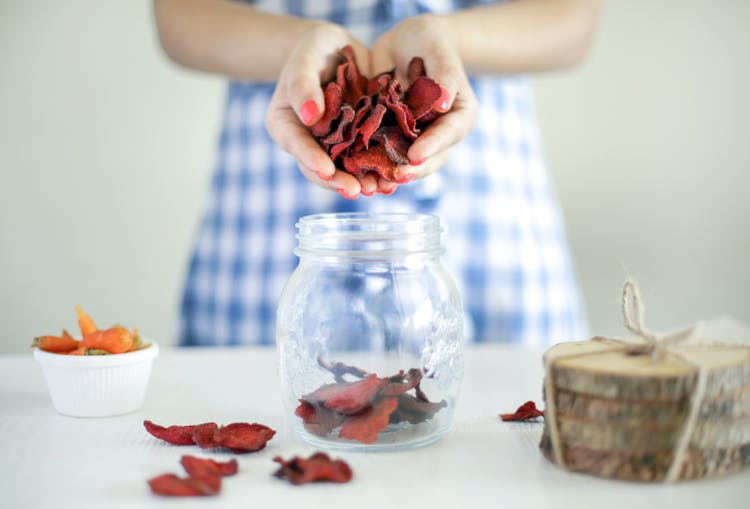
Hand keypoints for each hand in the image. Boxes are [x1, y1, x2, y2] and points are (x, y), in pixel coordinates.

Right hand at [265, 23, 378, 199]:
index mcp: (286, 126)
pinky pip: (369, 159)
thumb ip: (302, 84)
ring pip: (347, 170)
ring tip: (381, 188)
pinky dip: (382, 168)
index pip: (296, 145)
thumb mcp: (304, 59)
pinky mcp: (359, 142)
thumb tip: (310, 115)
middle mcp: (310, 142)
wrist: (338, 51)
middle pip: (321, 168)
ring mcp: (335, 146)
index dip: (310, 160)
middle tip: (357, 190)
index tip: (325, 170)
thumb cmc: (313, 50)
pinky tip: (397, 175)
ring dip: (364, 181)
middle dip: (340, 181)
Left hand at [371, 14, 477, 180]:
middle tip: (394, 177)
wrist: (405, 43)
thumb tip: (442, 103)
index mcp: (458, 115)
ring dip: (390, 175)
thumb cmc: (429, 40)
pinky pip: (384, 155)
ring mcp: (416, 139)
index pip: (448, 134)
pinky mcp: (392, 138)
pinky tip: (357, 172)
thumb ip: (444, 75)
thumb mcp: (438, 49)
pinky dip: (372, 165)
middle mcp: (439, 133)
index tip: (415, 156)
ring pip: (406, 163)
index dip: (432, 146)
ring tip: (375, 185)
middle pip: (429, 158)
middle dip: (411, 169)